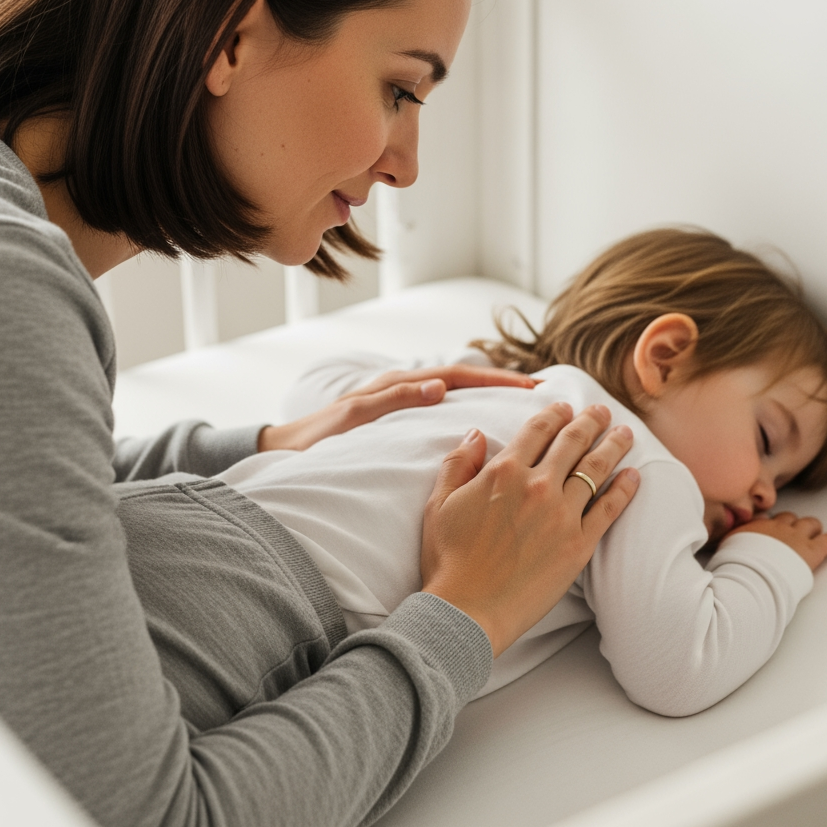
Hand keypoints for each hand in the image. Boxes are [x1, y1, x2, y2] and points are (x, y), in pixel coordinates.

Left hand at [258, 364, 535, 451]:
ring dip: (487, 395)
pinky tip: (483, 426)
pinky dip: (467, 410)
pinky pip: (442, 410)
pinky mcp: (398, 420)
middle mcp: (402, 388)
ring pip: (455, 394)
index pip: (456, 374)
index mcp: (396, 384)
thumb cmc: (315, 439)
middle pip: (462, 379)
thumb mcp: (351, 420)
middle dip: (500, 383)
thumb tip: (438, 386)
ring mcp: (401, 403)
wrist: (285, 452)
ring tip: (523, 406)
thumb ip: (392, 401)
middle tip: (540, 393)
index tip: (529, 385)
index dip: (494, 378)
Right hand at [420, 403, 639, 656]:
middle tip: (603, 411)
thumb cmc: (447, 560)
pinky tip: (635, 476)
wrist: (466, 609)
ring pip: (595, 469)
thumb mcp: (439, 503)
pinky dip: (624, 490)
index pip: (537, 430)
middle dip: (590, 421)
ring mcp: (562, 514)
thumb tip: (475, 434)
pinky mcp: (579, 544)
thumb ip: (458, 463)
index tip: (566, 406)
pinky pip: (609, 509)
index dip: (554, 413)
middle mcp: (537, 485)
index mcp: (503, 471)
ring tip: (626, 433)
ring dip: (613, 445)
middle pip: (572, 442)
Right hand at [727, 511, 826, 570]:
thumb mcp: (724, 549)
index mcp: (755, 528)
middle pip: (788, 518)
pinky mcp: (812, 550)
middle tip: (792, 531)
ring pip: (809, 524)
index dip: (768, 524)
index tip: (768, 528)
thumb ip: (728, 542)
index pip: (764, 519)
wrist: (753, 573)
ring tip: (815, 531)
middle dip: (791, 523)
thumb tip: (722, 545)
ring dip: (812, 527)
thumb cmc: (736, 565)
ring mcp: (795, 537)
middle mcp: (776, 528)